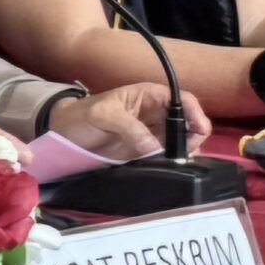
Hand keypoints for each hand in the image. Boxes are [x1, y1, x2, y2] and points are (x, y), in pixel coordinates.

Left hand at [50, 82, 209, 158]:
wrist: (63, 133)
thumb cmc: (82, 115)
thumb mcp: (103, 114)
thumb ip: (129, 127)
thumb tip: (154, 147)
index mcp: (149, 96)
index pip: (182, 100)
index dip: (195, 112)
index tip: (200, 130)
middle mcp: (156, 114)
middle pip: (187, 123)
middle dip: (193, 136)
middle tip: (188, 152)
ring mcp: (152, 134)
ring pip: (180, 142)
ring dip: (185, 152)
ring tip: (180, 162)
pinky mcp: (146, 152)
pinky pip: (166, 156)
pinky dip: (172, 162)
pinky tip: (171, 168)